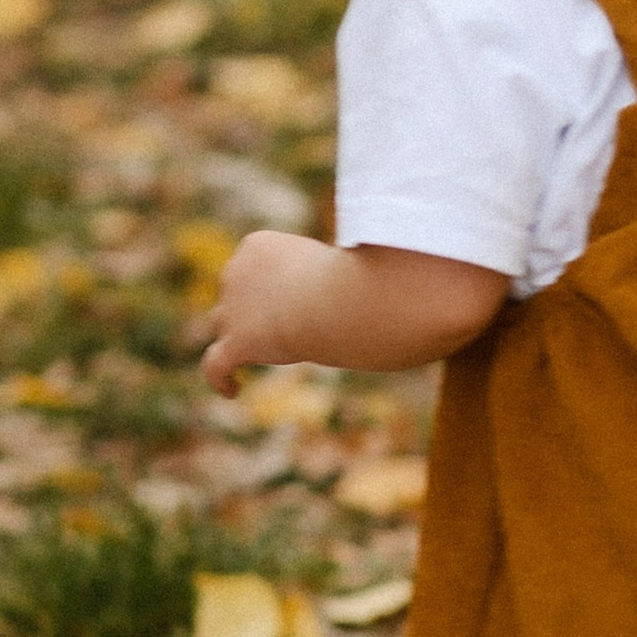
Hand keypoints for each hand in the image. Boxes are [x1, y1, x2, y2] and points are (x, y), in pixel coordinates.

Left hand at [203, 229, 506, 380]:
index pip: (251, 267)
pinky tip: (233, 391)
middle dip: (257, 310)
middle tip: (298, 325)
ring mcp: (231, 309)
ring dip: (245, 337)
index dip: (275, 288)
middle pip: (233, 296)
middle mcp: (234, 271)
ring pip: (224, 326)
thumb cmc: (365, 276)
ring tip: (280, 348)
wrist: (349, 300)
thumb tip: (422, 252)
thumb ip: (373, 252)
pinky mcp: (238, 341)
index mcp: (258, 244)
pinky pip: (214, 364)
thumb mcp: (362, 255)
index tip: (304, 300)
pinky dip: (221, 377)